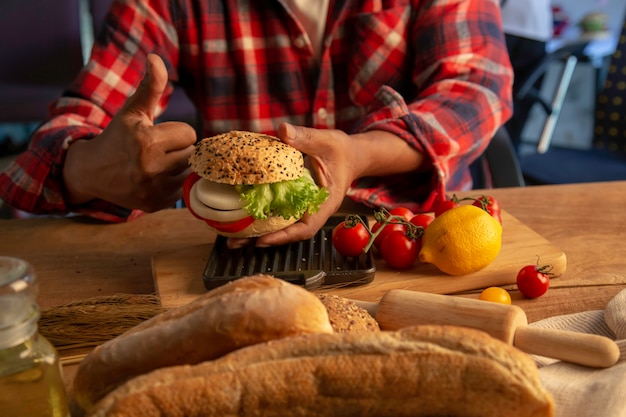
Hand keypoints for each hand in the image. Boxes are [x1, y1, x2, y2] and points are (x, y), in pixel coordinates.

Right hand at [63, 54, 196, 211]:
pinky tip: (157, 178)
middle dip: (180, 149)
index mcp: (147, 141)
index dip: (177, 132)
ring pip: (191, 172)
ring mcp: (154, 189)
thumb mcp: (133, 111)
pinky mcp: (157, 204)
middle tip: (159, 149)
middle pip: (193, 153)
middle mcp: (151, 168)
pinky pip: (183, 189)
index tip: (159, 134)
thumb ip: (150, 86)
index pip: (190, 134)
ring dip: (180, 166)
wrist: (92, 172)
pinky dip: (175, 183)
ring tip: (159, 163)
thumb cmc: (117, 137)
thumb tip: (155, 58)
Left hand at [228, 123, 355, 247]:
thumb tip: (283, 130)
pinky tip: (243, 216)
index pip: (307, 227)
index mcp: (326, 202)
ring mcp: (306, 208)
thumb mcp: (326, 141)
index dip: (284, 236)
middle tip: (237, 242)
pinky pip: (280, 212)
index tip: (263, 239)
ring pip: (283, 225)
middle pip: (289, 232)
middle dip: (264, 239)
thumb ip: (305, 137)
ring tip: (234, 237)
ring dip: (259, 231)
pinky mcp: (297, 202)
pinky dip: (263, 216)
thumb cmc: (342, 151)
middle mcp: (315, 210)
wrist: (351, 156)